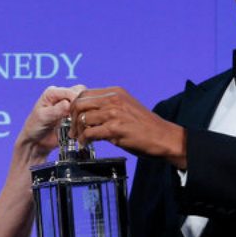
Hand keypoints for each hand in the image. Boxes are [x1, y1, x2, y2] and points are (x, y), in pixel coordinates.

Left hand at [17, 84, 85, 158]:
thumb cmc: (34, 127)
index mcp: (53, 92)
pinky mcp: (73, 115)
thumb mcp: (43, 117)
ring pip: (85, 104)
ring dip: (83, 114)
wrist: (36, 142)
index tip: (74, 114)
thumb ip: (56, 110)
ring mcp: (69, 105)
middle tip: (76, 119)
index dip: (75, 101)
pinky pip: (85, 114)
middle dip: (81, 106)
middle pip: (81, 94)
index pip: (72, 91)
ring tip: (75, 124)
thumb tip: (68, 104)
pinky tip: (78, 127)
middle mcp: (62, 96)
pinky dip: (84, 120)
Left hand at [68, 86, 186, 165]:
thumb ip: (109, 106)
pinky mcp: (115, 129)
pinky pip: (89, 132)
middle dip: (72, 118)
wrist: (163, 137)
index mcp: (115, 92)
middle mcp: (114, 99)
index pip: (85, 93)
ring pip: (82, 118)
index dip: (75, 106)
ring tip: (80, 139)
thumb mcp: (127, 107)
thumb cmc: (146, 126)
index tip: (74, 117)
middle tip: (73, 130)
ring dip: (77, 132)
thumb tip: (90, 112)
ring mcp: (114, 113)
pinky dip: (84, 140)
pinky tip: (86, 144)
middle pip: (79, 104)